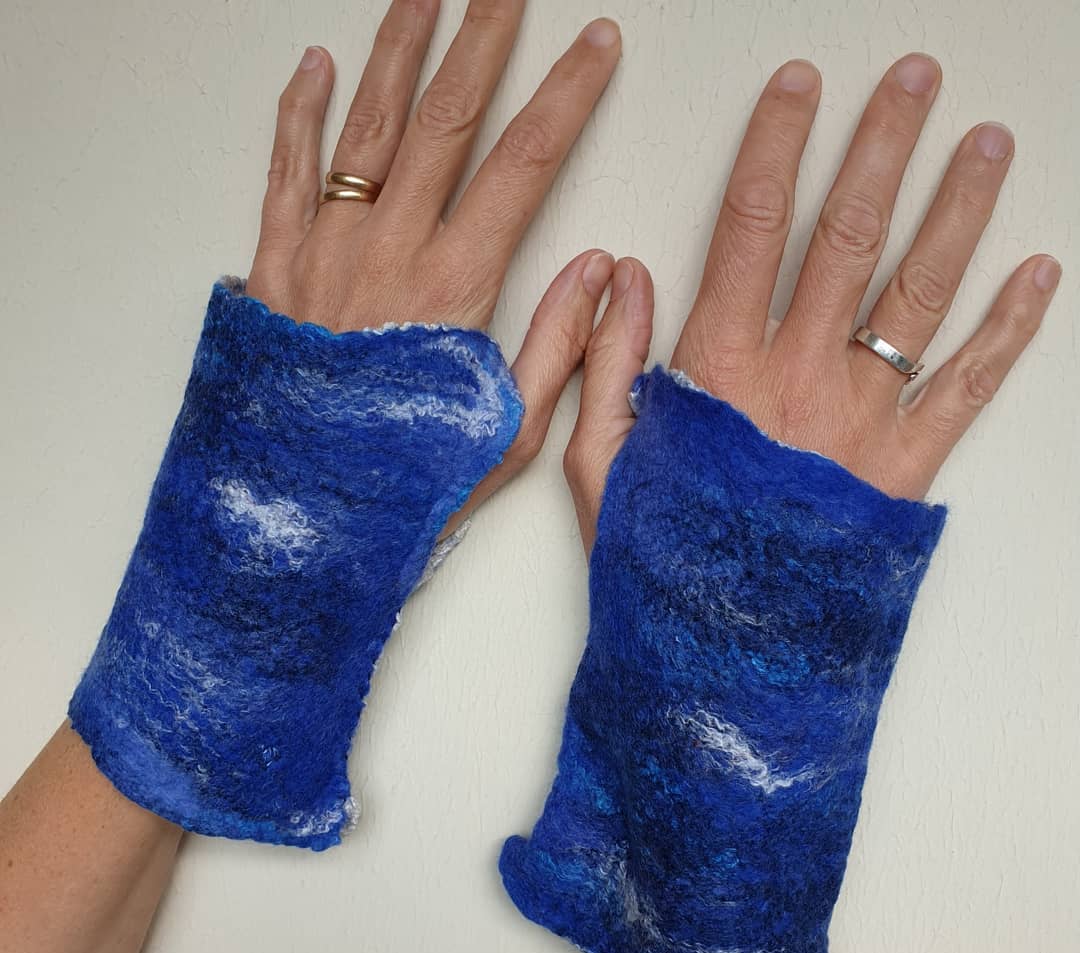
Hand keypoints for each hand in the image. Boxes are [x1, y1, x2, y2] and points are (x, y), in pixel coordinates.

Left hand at [245, 0, 622, 526]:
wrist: (300, 515)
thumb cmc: (405, 480)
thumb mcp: (506, 432)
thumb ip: (557, 346)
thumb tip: (600, 271)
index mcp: (454, 286)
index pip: (525, 166)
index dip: (566, 97)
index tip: (596, 46)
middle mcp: (387, 251)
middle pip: (445, 120)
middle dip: (483, 41)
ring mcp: (324, 251)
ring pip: (366, 126)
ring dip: (398, 51)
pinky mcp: (275, 267)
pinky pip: (287, 173)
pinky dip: (299, 114)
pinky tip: (314, 65)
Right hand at [565, 54, 1059, 551]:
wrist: (718, 662)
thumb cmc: (658, 561)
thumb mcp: (598, 465)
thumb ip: (608, 362)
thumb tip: (624, 272)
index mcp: (717, 373)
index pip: (748, 229)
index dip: (776, 147)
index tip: (800, 86)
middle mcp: (798, 381)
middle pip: (847, 239)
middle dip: (881, 148)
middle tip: (913, 80)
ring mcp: (860, 424)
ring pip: (918, 295)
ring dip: (957, 211)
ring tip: (987, 144)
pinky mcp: (905, 472)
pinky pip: (967, 389)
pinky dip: (1009, 331)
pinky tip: (1039, 275)